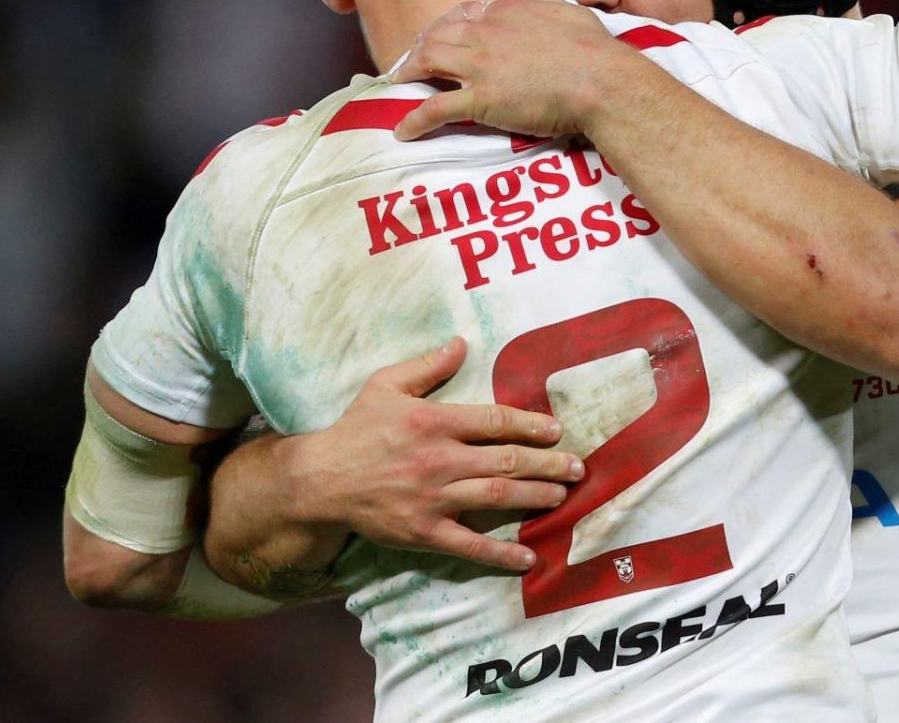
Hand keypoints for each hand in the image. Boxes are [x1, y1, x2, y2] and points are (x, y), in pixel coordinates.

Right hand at [283, 337, 583, 571]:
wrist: (321, 480)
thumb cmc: (357, 428)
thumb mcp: (386, 385)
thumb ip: (427, 366)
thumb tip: (461, 343)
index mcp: (433, 421)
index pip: (493, 421)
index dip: (530, 425)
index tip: (557, 431)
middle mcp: (438, 459)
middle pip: (505, 460)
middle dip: (547, 464)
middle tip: (577, 468)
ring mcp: (433, 498)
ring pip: (496, 496)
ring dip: (535, 497)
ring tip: (564, 497)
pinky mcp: (424, 532)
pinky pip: (469, 545)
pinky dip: (500, 553)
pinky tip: (529, 556)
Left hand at [390, 0, 642, 140]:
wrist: (599, 81)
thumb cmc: (594, 50)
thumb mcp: (574, 12)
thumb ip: (554, 0)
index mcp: (509, 11)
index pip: (467, 15)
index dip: (450, 26)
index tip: (443, 36)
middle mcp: (486, 33)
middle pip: (439, 34)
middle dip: (420, 47)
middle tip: (411, 62)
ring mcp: (480, 66)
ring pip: (428, 61)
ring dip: (408, 72)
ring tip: (399, 85)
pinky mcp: (480, 99)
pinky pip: (435, 109)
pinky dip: (414, 120)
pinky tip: (402, 131)